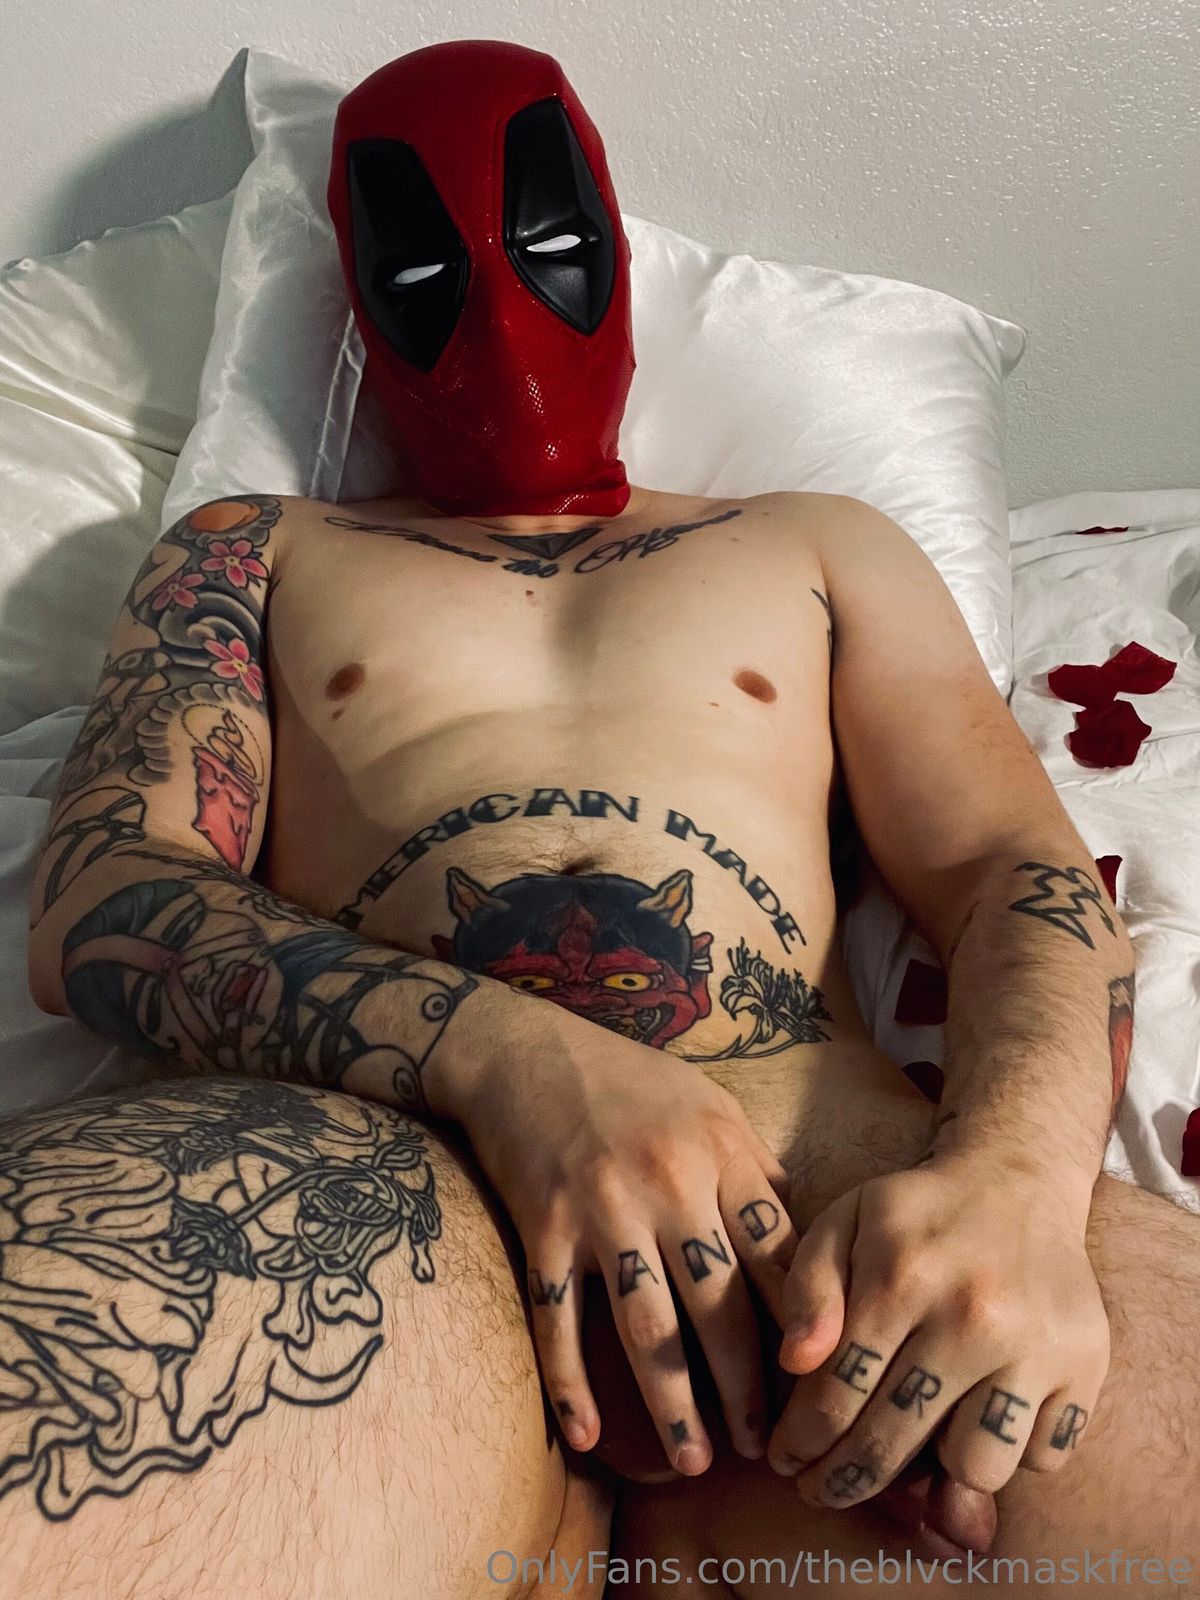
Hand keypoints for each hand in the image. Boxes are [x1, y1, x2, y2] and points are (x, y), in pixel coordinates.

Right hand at [456, 1006, 798, 1475]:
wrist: (523, 1049)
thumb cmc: (627, 1079)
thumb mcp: (708, 1104)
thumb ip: (755, 1169)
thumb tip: (801, 1237)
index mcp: (719, 1153)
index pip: (777, 1257)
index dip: (803, 1328)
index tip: (822, 1385)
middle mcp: (667, 1183)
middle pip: (719, 1306)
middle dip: (746, 1389)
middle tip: (767, 1450)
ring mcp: (601, 1208)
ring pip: (645, 1326)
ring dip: (673, 1404)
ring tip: (695, 1464)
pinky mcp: (543, 1226)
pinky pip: (558, 1318)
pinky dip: (570, 1381)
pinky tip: (587, 1436)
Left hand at [766, 1148, 1108, 1513]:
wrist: (1018, 1183)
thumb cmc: (917, 1214)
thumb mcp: (846, 1220)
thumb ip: (809, 1286)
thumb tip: (797, 1363)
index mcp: (903, 1275)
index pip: (837, 1394)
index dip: (801, 1442)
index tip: (786, 1462)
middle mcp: (973, 1316)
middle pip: (894, 1442)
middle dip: (844, 1481)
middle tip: (820, 1489)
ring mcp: (1036, 1345)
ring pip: (978, 1468)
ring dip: (942, 1468)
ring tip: (921, 1437)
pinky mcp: (1085, 1365)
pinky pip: (1042, 1457)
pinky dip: (1013, 1452)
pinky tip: (986, 1415)